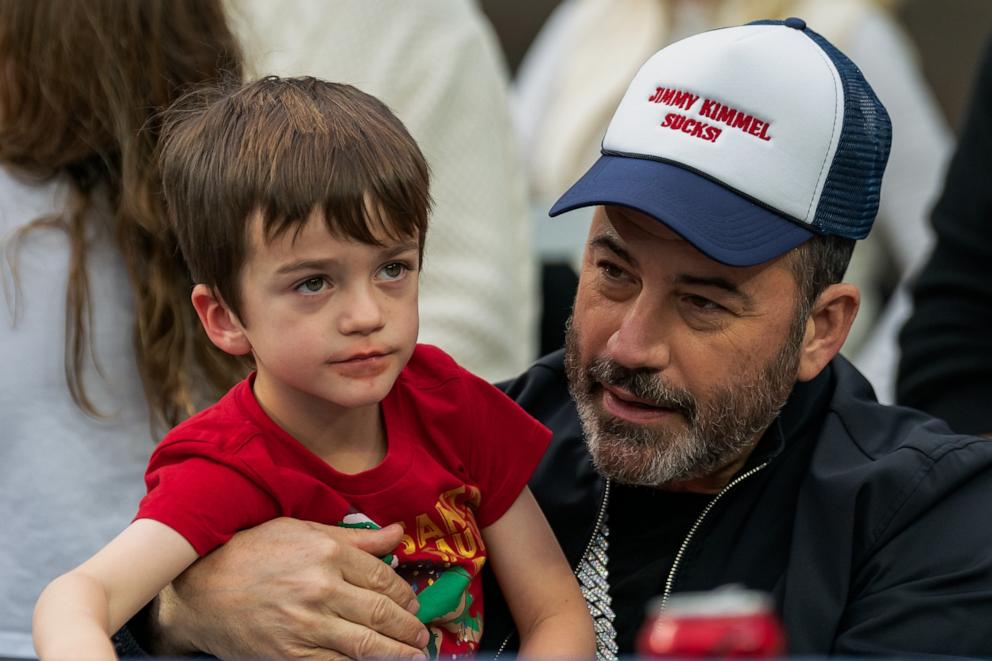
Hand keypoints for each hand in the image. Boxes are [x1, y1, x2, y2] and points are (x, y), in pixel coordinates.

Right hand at [147, 517, 428, 659]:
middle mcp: (321, 588)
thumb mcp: (302, 531)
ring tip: (414, 657)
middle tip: (422, 637)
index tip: (414, 606)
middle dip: (409, 629)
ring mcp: (306, 625)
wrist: (199, 591)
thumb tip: (398, 532)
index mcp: (327, 553)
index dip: (407, 596)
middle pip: (382, 613)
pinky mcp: (291, 655)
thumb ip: (355, 537)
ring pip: (367, 645)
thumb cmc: (251, 553)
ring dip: (397, 654)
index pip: (384, 579)